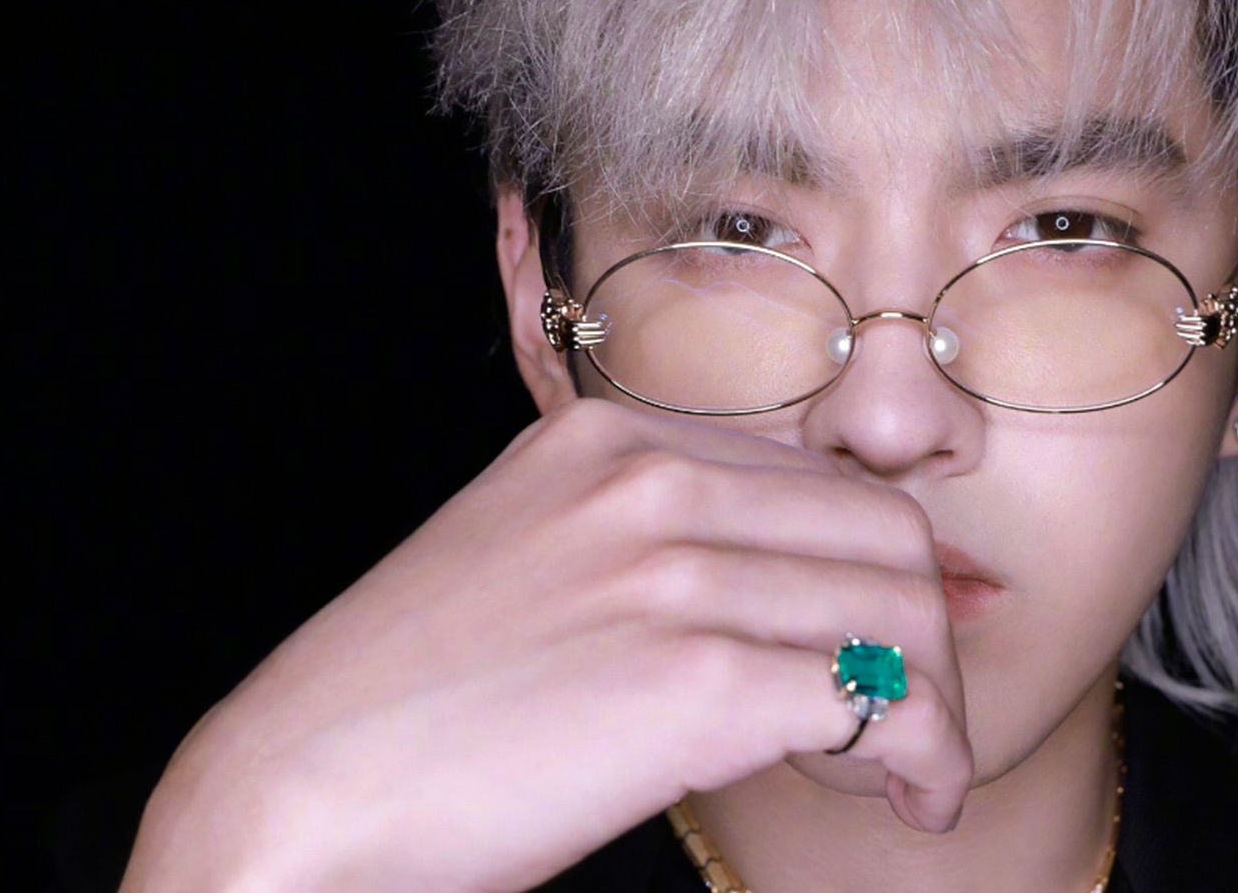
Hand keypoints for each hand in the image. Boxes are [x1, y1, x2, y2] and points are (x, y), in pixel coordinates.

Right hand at [120, 398, 972, 892]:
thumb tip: (792, 590)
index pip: (823, 480)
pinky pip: (876, 700)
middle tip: (920, 720)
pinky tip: (908, 800)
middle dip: (932, 636)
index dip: (887, 570)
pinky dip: (924, 758)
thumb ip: (651, 544)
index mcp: (609, 438)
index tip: (905, 641)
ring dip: (938, 708)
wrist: (298, 794)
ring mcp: (671, 569)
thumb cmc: (412, 703)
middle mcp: (649, 480)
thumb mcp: (534, 563)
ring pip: (900, 614)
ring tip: (912, 775)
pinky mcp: (690, 677)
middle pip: (887, 534)